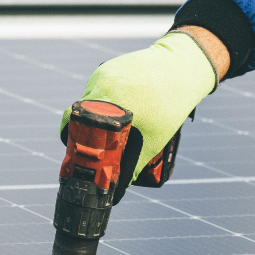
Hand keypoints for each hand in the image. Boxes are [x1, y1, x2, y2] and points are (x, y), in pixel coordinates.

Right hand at [59, 30, 220, 181]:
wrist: (181, 66)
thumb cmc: (171, 104)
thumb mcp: (153, 140)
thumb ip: (133, 165)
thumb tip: (118, 187)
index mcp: (108, 102)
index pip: (73, 125)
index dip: (73, 142)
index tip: (79, 154)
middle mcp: (100, 85)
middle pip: (79, 116)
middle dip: (87, 133)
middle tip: (98, 146)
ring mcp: (102, 74)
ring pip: (88, 103)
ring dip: (97, 118)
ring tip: (116, 125)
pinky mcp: (107, 68)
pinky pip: (97, 91)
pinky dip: (105, 103)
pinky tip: (123, 107)